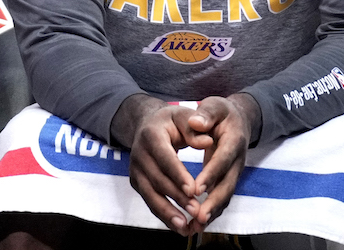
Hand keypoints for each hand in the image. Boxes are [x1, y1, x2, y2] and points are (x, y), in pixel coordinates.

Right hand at [126, 104, 201, 235]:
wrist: (148, 125)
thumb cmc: (172, 122)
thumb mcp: (184, 116)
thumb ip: (195, 129)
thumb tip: (208, 141)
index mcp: (151, 135)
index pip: (164, 157)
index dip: (178, 174)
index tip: (194, 190)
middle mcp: (138, 153)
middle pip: (157, 179)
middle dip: (177, 197)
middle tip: (196, 210)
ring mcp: (135, 169)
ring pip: (150, 194)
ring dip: (168, 212)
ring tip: (185, 226)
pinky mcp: (137, 182)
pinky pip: (150, 201)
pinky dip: (164, 216)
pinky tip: (180, 226)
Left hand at [185, 94, 259, 229]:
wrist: (238, 119)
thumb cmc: (222, 112)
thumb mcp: (215, 106)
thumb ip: (206, 113)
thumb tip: (196, 122)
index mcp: (233, 141)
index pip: (222, 160)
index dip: (211, 174)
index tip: (196, 188)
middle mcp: (237, 160)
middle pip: (227, 184)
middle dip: (213, 202)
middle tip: (198, 216)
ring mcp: (234, 172)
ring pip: (225, 195)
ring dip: (212, 212)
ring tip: (196, 226)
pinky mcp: (228, 179)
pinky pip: (221, 198)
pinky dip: (211, 212)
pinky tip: (197, 224)